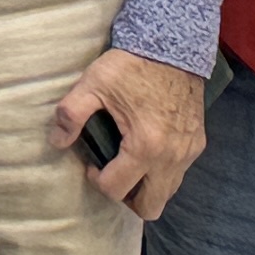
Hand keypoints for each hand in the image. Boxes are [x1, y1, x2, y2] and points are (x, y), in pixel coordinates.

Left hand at [50, 45, 207, 220]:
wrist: (173, 47)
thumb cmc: (131, 65)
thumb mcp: (93, 84)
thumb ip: (71, 114)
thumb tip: (57, 141)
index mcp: (145, 146)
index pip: (116, 189)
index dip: (96, 180)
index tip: (91, 163)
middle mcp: (172, 158)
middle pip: (150, 207)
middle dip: (126, 197)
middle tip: (111, 172)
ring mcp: (188, 153)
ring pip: (167, 193)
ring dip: (145, 187)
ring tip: (126, 162)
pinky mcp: (197, 144)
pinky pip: (178, 175)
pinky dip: (160, 173)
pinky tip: (145, 150)